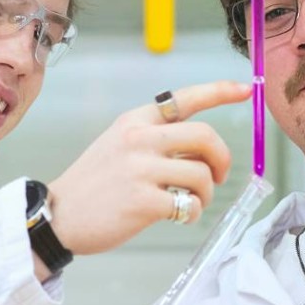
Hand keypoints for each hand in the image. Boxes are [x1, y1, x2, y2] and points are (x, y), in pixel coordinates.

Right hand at [47, 80, 248, 254]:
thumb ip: (155, 138)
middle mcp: (139, 139)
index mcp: (135, 121)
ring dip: (206, 193)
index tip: (245, 89)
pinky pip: (189, 204)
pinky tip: (179, 215)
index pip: (184, 99)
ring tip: (191, 202)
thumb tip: (201, 147)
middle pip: (204, 136)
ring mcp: (140, 170)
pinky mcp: (143, 201)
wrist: (59, 215)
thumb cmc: (95, 183)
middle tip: (218, 175)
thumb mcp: (119, 144)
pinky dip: (192, 213)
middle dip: (222, 158)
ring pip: (201, 174)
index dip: (219, 92)